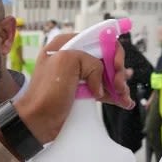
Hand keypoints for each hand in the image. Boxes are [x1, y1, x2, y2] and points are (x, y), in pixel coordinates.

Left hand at [13, 33, 132, 144]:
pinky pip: (103, 88)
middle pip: (106, 57)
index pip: (98, 38)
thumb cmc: (45, 93)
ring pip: (107, 74)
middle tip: (119, 85)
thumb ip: (90, 61)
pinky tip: (124, 102)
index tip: (116, 67)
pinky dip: (114, 94)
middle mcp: (72, 57)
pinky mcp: (82, 91)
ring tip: (123, 97)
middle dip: (117, 71)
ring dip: (119, 84)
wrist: (37, 122)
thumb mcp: (66, 63)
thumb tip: (100, 79)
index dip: (112, 51)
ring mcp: (78, 75)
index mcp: (66, 45)